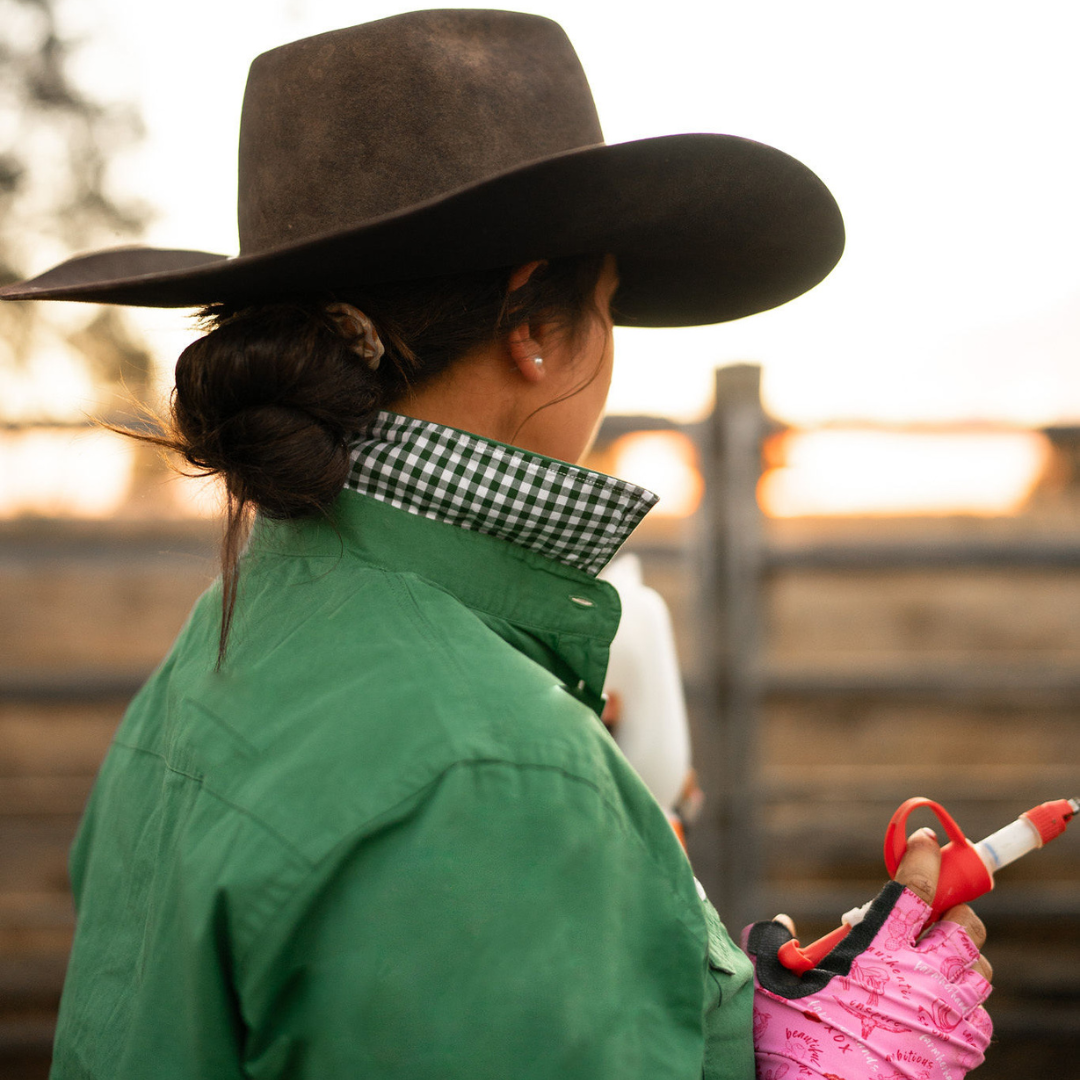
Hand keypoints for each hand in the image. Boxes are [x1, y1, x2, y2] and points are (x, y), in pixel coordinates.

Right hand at [744, 830, 993, 1078]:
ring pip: (979, 970)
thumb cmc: (792, 1041)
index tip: (927, 845)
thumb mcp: (773, 980)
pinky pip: (979, 1017)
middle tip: (933, 914)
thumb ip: (778, 942)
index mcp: (875, 949)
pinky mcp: (960, 1053)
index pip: (917, 888)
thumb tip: (783, 923)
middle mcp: (920, 976)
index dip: (925, 858)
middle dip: (955, 910)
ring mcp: (945, 1016)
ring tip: (934, 961)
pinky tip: (937, 1006)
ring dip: (961, 958)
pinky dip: (964, 1004)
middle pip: (965, 925)